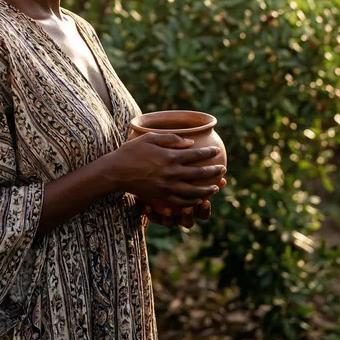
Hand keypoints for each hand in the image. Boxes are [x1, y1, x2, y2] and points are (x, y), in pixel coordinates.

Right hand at [109, 131, 225, 207]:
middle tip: (223, 169)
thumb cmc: (132, 151)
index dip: (209, 153)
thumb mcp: (150, 138)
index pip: (196, 155)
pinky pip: (182, 201)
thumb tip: (191, 143)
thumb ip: (171, 139)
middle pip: (199, 174)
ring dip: (207, 189)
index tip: (217, 151)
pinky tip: (199, 199)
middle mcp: (171, 173)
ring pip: (194, 191)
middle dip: (213, 172)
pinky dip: (193, 200)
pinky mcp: (162, 197)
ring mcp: (167, 187)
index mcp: (169, 157)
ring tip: (216, 187)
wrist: (117, 171)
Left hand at [141, 176, 226, 228]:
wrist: (148, 184)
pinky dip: (151, 214)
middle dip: (189, 216)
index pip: (200, 213)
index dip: (204, 210)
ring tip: (167, 209)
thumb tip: (225, 181)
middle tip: (187, 207)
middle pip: (188, 221)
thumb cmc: (171, 179)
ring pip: (170, 223)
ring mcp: (165, 215)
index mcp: (190, 206)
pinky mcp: (152, 213)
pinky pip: (153, 217)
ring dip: (169, 218)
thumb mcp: (189, 178)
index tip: (205, 201)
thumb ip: (203, 178)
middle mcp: (179, 214)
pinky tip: (146, 206)